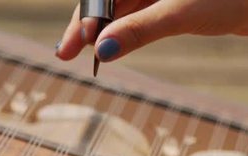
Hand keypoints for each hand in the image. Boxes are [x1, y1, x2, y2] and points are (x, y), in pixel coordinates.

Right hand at [56, 0, 247, 62]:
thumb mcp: (180, 13)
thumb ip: (141, 30)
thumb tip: (104, 51)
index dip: (87, 15)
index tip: (76, 43)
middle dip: (88, 25)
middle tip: (66, 54)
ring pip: (120, 8)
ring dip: (103, 31)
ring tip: (84, 56)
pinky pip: (136, 13)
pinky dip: (124, 30)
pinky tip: (109, 46)